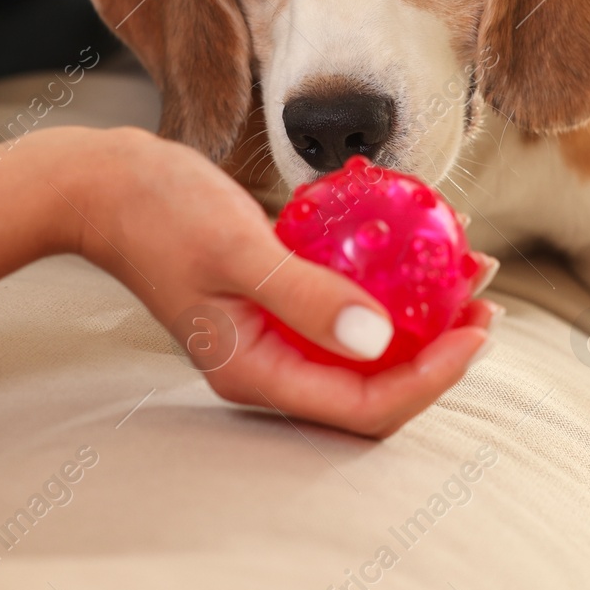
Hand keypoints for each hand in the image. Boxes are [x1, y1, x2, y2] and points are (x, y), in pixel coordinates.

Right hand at [51, 127, 500, 436]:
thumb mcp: (237, 250)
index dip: (432, 378)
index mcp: (257, 373)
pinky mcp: (278, 293)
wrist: (103, 183)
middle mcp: (271, 364)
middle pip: (376, 381)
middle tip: (487, 295)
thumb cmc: (158, 213)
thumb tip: (380, 336)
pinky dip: (388, 272)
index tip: (477, 328)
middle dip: (441, 345)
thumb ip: (304, 295)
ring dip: (423, 306)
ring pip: (368, 337)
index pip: (364, 406)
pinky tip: (421, 231)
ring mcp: (274, 331)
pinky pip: (347, 295)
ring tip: (470, 260)